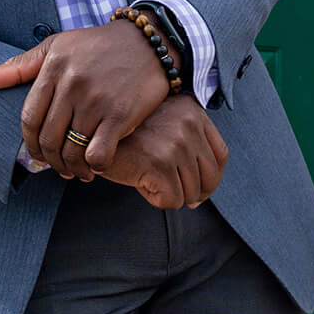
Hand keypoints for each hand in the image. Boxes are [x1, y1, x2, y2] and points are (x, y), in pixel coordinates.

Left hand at [0, 21, 169, 178]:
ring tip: (75, 171)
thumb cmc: (96, 46)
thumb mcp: (56, 47)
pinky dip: (93, 167)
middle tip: (57, 166)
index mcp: (53, 68)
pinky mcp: (120, 115)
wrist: (147, 42)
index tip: (37, 153)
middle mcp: (72, 84)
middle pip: (48, 139)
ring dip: (70, 169)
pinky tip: (95, 165)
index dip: (29, 143)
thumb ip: (18, 67)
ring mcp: (96, 100)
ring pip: (71, 151)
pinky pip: (97, 155)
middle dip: (50, 160)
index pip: (29, 118)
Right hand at [93, 96, 228, 209]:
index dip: (210, 178)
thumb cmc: (127, 135)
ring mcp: (176, 142)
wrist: (92, 131)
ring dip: (169, 194)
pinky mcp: (160, 162)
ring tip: (146, 177)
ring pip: (191, 194)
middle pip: (210, 178)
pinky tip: (139, 182)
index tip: (193, 187)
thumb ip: (188, 149)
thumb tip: (200, 199)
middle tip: (165, 187)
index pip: (220, 155)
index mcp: (193, 112)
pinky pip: (172, 201)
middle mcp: (189, 123)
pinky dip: (155, 199)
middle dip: (191, 192)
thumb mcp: (163, 129)